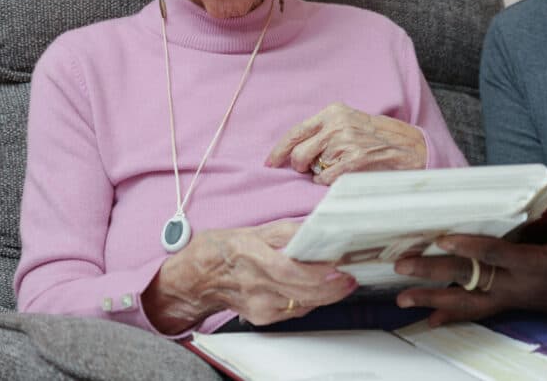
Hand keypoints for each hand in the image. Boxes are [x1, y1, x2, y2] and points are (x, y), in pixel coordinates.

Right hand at [142, 220, 356, 333]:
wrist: (196, 280)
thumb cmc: (223, 249)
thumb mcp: (253, 230)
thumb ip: (286, 231)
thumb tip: (317, 228)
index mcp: (250, 255)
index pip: (286, 270)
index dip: (315, 273)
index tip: (338, 268)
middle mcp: (254, 284)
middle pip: (300, 292)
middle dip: (331, 286)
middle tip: (351, 275)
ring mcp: (258, 305)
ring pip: (302, 304)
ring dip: (327, 294)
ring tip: (344, 280)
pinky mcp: (261, 317)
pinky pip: (295, 311)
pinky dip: (312, 301)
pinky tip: (322, 290)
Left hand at [266, 102, 427, 184]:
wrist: (409, 148)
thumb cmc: (376, 138)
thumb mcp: (350, 122)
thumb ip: (323, 130)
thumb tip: (293, 149)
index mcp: (333, 112)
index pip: (296, 132)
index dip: (279, 150)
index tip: (270, 162)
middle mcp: (336, 126)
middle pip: (298, 154)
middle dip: (300, 166)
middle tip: (310, 168)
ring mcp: (345, 144)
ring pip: (311, 169)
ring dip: (319, 173)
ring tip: (337, 167)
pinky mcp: (353, 163)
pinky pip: (324, 179)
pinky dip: (328, 182)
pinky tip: (342, 175)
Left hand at [394, 203, 546, 327]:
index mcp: (536, 267)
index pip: (495, 255)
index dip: (468, 246)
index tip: (442, 239)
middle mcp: (519, 286)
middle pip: (470, 281)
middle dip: (434, 275)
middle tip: (402, 269)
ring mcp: (515, 298)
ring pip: (467, 302)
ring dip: (434, 299)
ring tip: (402, 299)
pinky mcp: (515, 303)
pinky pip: (478, 311)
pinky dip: (453, 315)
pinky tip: (431, 319)